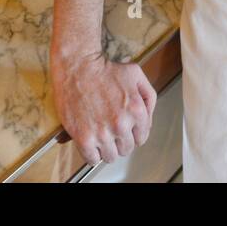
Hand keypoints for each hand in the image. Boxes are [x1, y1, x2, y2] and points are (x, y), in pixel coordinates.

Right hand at [51, 48, 155, 166]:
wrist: (77, 66)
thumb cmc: (104, 69)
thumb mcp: (136, 75)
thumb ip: (148, 98)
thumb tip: (147, 122)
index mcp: (136, 110)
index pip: (141, 138)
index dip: (132, 133)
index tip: (124, 129)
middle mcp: (121, 124)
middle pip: (126, 149)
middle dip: (119, 140)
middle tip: (110, 128)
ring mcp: (102, 133)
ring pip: (110, 157)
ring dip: (106, 148)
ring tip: (99, 134)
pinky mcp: (83, 138)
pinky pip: (92, 160)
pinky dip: (91, 154)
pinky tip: (90, 141)